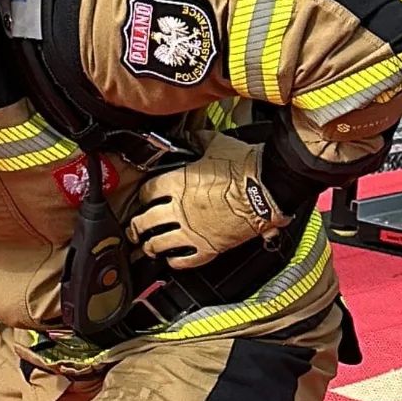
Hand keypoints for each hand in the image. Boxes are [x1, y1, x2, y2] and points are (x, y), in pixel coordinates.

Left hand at [127, 135, 291, 267]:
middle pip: (144, 222)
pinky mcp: (209, 247)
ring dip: (149, 247)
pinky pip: (184, 260)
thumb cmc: (245, 166)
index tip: (143, 198)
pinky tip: (172, 259)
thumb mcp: (215, 143)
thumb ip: (196, 142)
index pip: (147, 192)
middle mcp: (179, 209)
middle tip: (133, 229)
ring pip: (158, 244)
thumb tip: (189, 139)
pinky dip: (174, 261)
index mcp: (177, 182)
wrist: (268, 188)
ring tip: (146, 249)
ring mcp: (192, 230)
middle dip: (135, 227)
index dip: (142, 195)